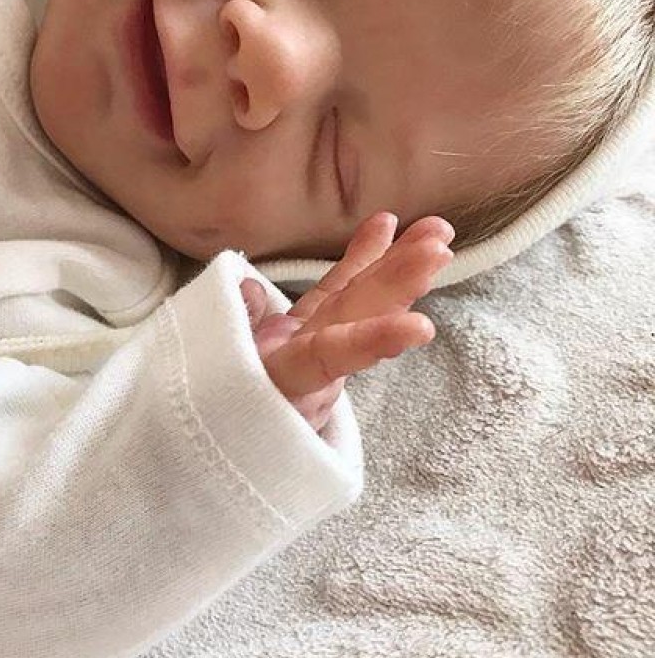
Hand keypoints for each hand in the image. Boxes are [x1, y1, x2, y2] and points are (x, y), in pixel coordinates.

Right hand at [240, 212, 454, 432]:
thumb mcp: (220, 379)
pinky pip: (337, 290)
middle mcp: (309, 357)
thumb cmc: (224, 409)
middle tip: (437, 250)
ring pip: (357, 300)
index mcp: (288, 377)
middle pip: (357, 316)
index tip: (421, 326)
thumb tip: (250, 288)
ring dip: (396, 264)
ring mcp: (311, 340)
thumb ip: (236, 329)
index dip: (375, 339)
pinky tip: (385, 226)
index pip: (332, 356)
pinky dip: (360, 260)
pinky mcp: (308, 329)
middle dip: (398, 282)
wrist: (224, 431)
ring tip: (436, 232)